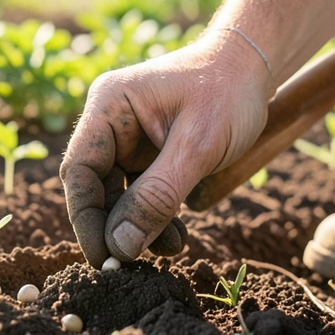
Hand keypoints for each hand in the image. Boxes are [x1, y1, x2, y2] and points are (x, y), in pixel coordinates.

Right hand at [61, 32, 271, 266]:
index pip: (79, 170)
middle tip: (133, 266)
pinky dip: (155, 219)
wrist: (255, 69)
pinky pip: (140, 195)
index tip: (103, 258)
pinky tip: (176, 237)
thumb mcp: (197, 146)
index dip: (85, 218)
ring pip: (118, 197)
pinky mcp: (148, 156)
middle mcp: (110, 123)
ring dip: (138, 228)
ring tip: (171, 248)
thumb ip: (158, 196)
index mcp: (109, 106)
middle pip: (94, 188)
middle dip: (114, 228)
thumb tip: (121, 246)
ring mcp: (128, 140)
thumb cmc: (227, 92)